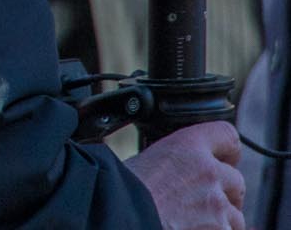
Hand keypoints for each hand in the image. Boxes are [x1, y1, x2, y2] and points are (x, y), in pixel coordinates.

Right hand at [125, 121, 243, 228]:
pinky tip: (191, 229)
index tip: (225, 160)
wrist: (120, 218)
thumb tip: (173, 168)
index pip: (227, 135)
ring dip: (220, 219)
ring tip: (192, 222)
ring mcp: (218, 204)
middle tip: (201, 202)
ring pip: (235, 214)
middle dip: (223, 192)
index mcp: (187, 146)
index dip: (227, 151)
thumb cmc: (120, 192)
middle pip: (236, 180)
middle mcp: (208, 172)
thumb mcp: (142, 161)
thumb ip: (170, 162)